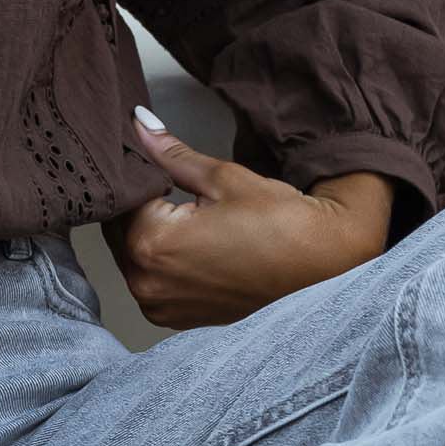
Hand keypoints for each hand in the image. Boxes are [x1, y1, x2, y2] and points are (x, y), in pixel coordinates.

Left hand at [108, 108, 395, 332]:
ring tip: (186, 216)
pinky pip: (153, 283)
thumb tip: (138, 125)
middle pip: (119, 232)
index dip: (136, 177)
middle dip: (137, 208)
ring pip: (133, 259)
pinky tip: (192, 245)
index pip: (119, 200)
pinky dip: (162, 262)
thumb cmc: (280, 220)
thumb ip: (169, 154)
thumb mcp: (220, 177)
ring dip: (147, 235)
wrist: (326, 264)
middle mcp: (147, 284)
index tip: (153, 164)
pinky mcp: (179, 320)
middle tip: (170, 188)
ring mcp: (162, 308)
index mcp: (151, 245)